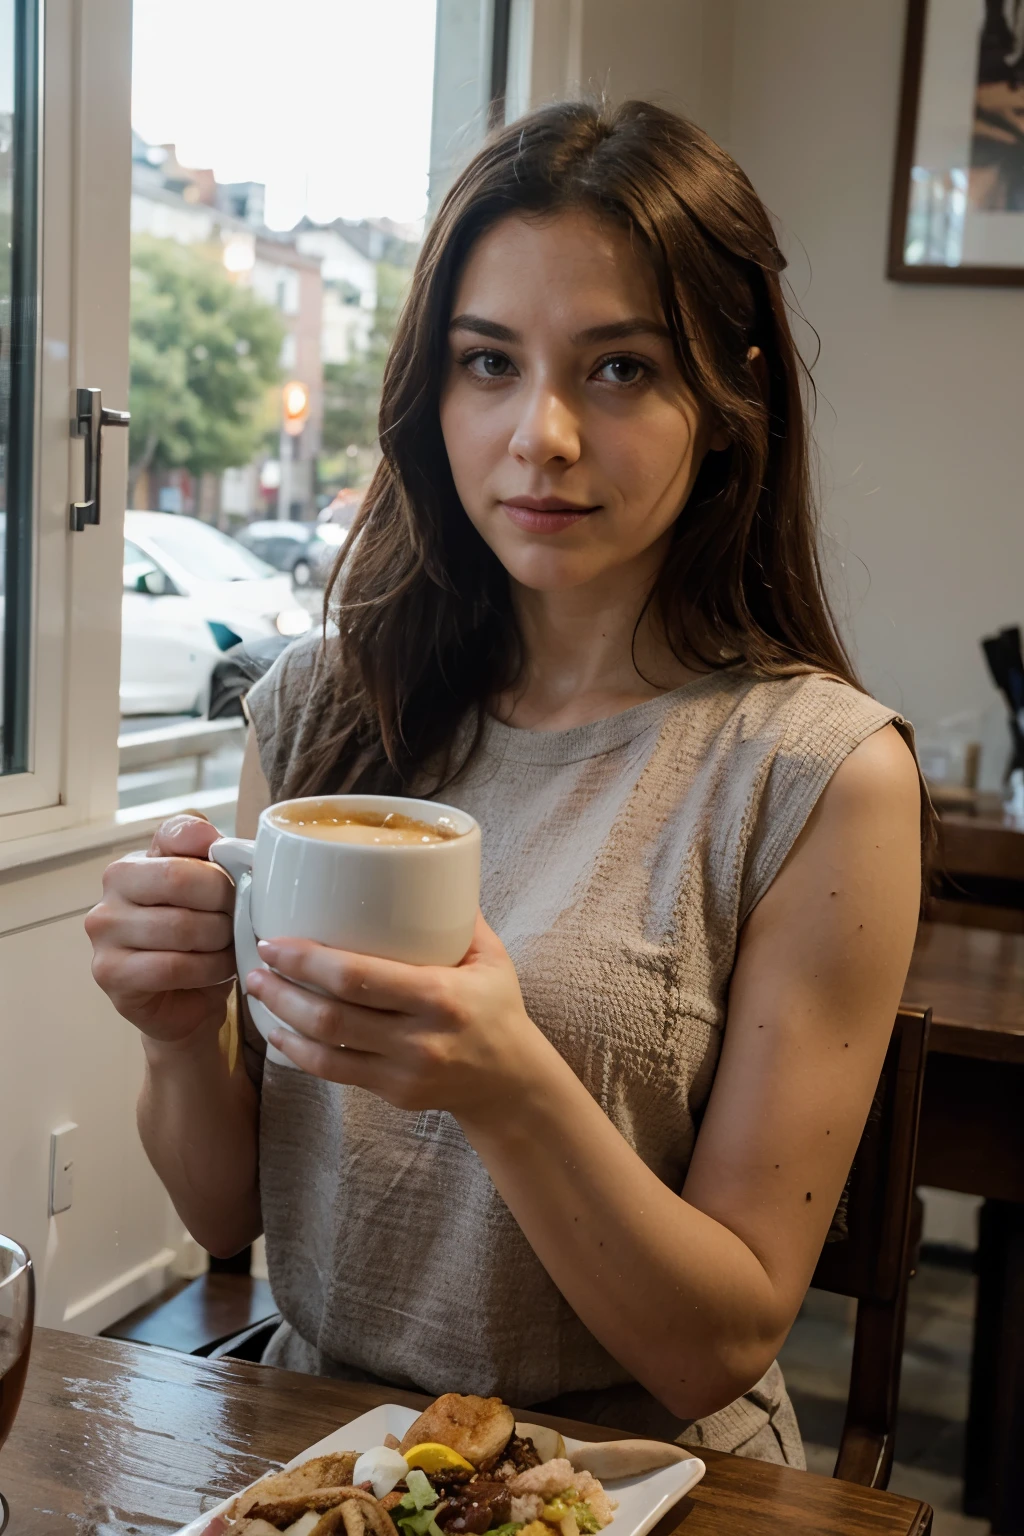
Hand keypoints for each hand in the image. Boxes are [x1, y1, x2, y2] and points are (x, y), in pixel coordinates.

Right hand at [86, 815, 235, 1046]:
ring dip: (220, 942)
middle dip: (225, 903)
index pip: (179, 834)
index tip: (239, 878)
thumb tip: (218, 842)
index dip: (219, 858)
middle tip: (240, 921)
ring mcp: (104, 930)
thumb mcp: (213, 893)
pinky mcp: (110, 972)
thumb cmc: (202, 940)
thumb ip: (214, 857)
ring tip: (229, 949)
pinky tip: (215, 971)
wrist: (188, 1001)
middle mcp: (112, 888)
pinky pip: (172, 966)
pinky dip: (207, 970)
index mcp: (137, 859)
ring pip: (181, 926)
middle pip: (181, 879)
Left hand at [246, 912, 551, 1117]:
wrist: (511, 1079)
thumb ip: (456, 913)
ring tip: (259, 990)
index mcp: (442, 996)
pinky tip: (279, 1032)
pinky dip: (298, 1053)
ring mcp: (403, 1071)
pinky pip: (333, 1073)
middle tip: (258, 961)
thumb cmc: (497, 1006)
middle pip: (333, 1014)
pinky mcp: (392, 1093)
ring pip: (325, 1046)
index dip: (308, 961)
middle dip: (283, 987)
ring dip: (282, 1016)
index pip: (359, 977)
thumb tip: (418, 861)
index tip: (276, 941)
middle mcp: (420, 1038)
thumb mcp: (490, 955)